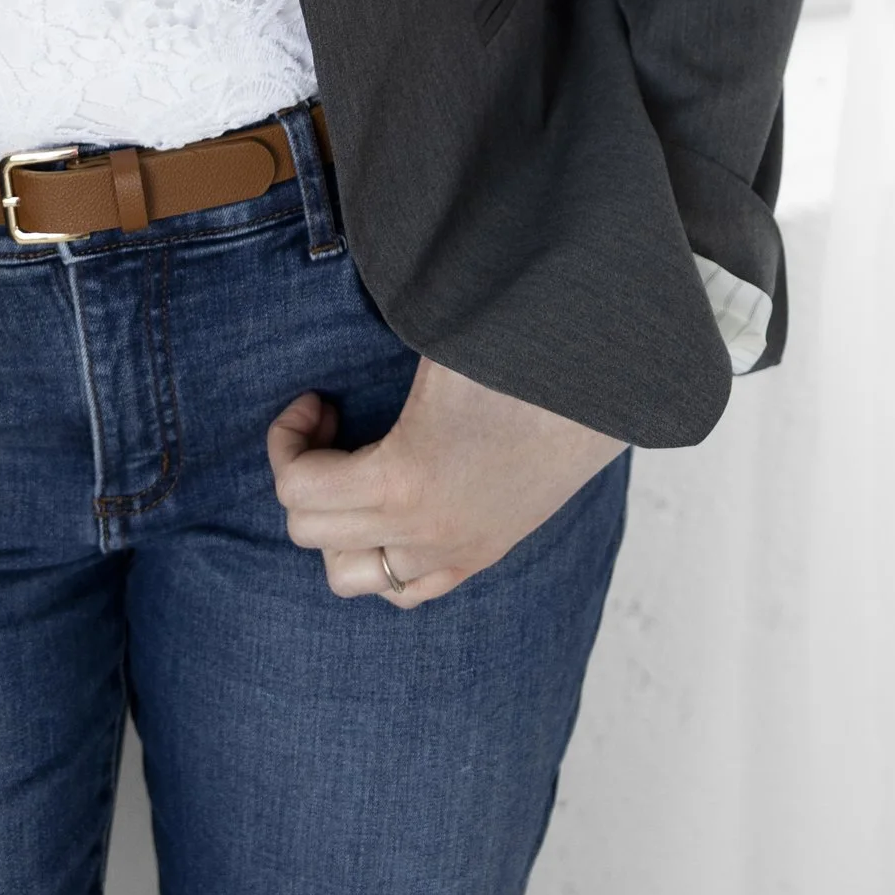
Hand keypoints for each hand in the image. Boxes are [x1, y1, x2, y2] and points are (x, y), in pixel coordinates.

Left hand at [268, 353, 625, 608]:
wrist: (607, 385)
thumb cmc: (517, 354)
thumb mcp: (433, 347)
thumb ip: (377, 351)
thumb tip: (338, 304)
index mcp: (403, 482)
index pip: (296, 491)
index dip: (287, 440)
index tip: (317, 400)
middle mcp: (423, 534)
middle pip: (312, 536)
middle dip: (306, 476)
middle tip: (334, 424)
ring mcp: (454, 553)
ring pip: (355, 578)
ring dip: (338, 527)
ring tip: (358, 471)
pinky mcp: (481, 555)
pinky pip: (408, 589)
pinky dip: (382, 555)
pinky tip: (395, 502)